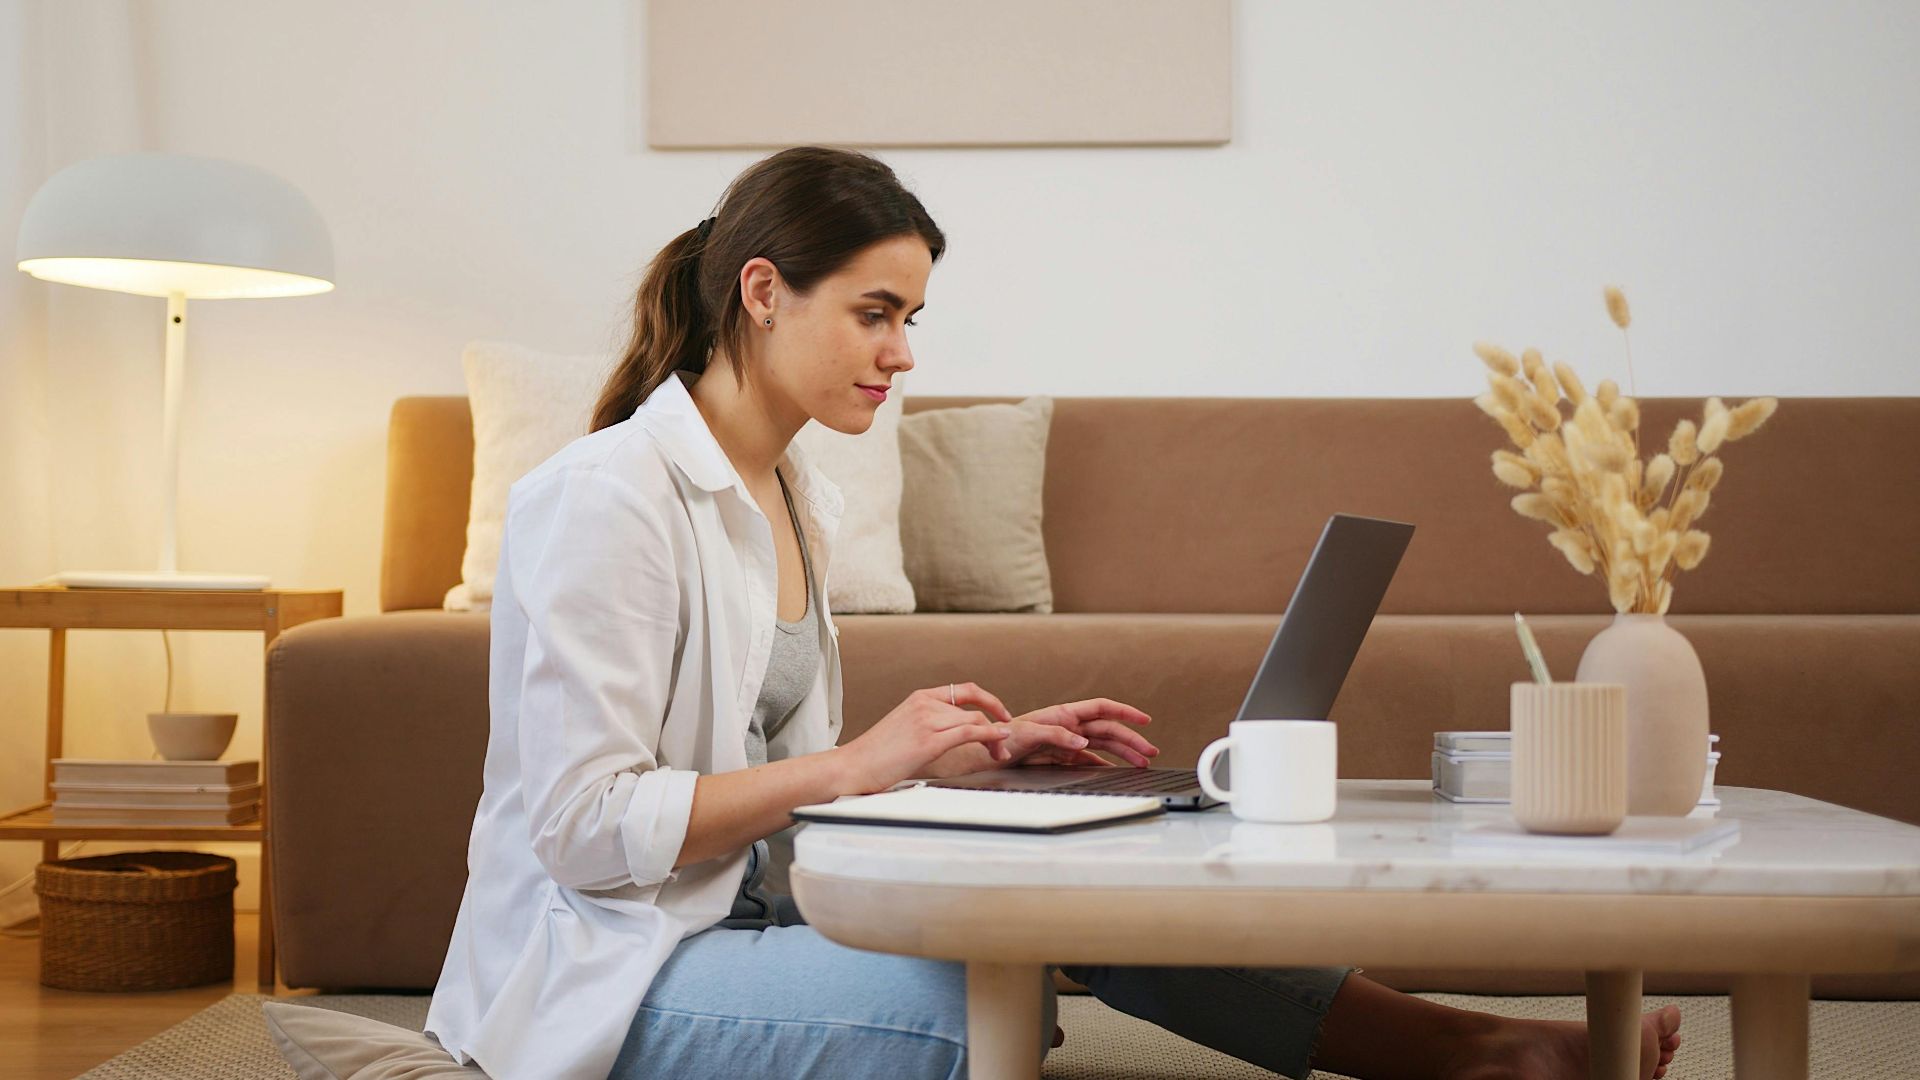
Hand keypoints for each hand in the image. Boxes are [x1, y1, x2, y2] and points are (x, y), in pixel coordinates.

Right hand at [838, 682, 1016, 793]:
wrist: (852, 766)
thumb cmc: (875, 755)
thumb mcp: (905, 730)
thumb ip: (929, 725)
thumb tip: (953, 734)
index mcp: (919, 698)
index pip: (965, 690)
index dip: (990, 700)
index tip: (1002, 714)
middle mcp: (925, 704)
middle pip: (974, 709)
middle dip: (996, 725)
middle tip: (1004, 744)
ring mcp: (927, 720)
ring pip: (975, 721)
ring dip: (996, 738)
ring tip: (1000, 754)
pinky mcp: (929, 740)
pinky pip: (970, 731)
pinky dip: (991, 735)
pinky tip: (1000, 741)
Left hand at [1002, 698, 1157, 767]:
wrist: (987, 754)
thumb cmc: (1003, 738)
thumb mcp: (1028, 733)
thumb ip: (1057, 736)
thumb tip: (1084, 742)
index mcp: (1064, 714)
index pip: (1102, 708)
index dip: (1125, 712)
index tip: (1145, 720)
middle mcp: (1069, 726)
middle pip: (1108, 730)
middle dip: (1132, 740)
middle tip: (1151, 752)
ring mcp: (1067, 742)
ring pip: (1103, 746)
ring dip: (1123, 754)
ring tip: (1142, 763)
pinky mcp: (1062, 757)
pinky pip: (1090, 761)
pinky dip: (1105, 766)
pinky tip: (1116, 771)